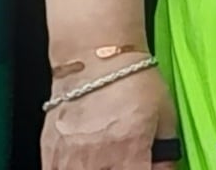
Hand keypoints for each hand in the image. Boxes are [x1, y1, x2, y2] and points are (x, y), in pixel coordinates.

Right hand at [40, 60, 177, 169]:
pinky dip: (70, 169)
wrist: (94, 57)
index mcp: (128, 152)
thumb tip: (166, 168)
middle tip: (123, 161)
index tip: (147, 167)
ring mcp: (69, 159)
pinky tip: (82, 162)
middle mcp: (96, 160)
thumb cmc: (130, 79)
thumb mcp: (164, 113)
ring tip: (105, 160)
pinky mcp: (49, 152)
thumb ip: (164, 148)